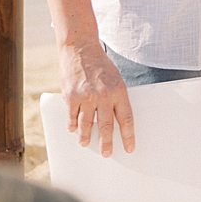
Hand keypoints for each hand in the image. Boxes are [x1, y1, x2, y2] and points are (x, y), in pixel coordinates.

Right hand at [58, 42, 134, 156]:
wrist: (80, 48)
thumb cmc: (100, 64)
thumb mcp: (114, 78)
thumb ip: (114, 97)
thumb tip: (114, 118)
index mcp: (119, 90)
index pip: (126, 118)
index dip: (128, 135)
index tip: (129, 148)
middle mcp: (104, 95)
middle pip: (107, 126)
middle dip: (107, 143)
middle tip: (107, 153)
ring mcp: (86, 97)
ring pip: (87, 125)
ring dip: (86, 137)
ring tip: (86, 144)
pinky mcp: (71, 96)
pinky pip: (72, 117)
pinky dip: (72, 125)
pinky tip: (73, 130)